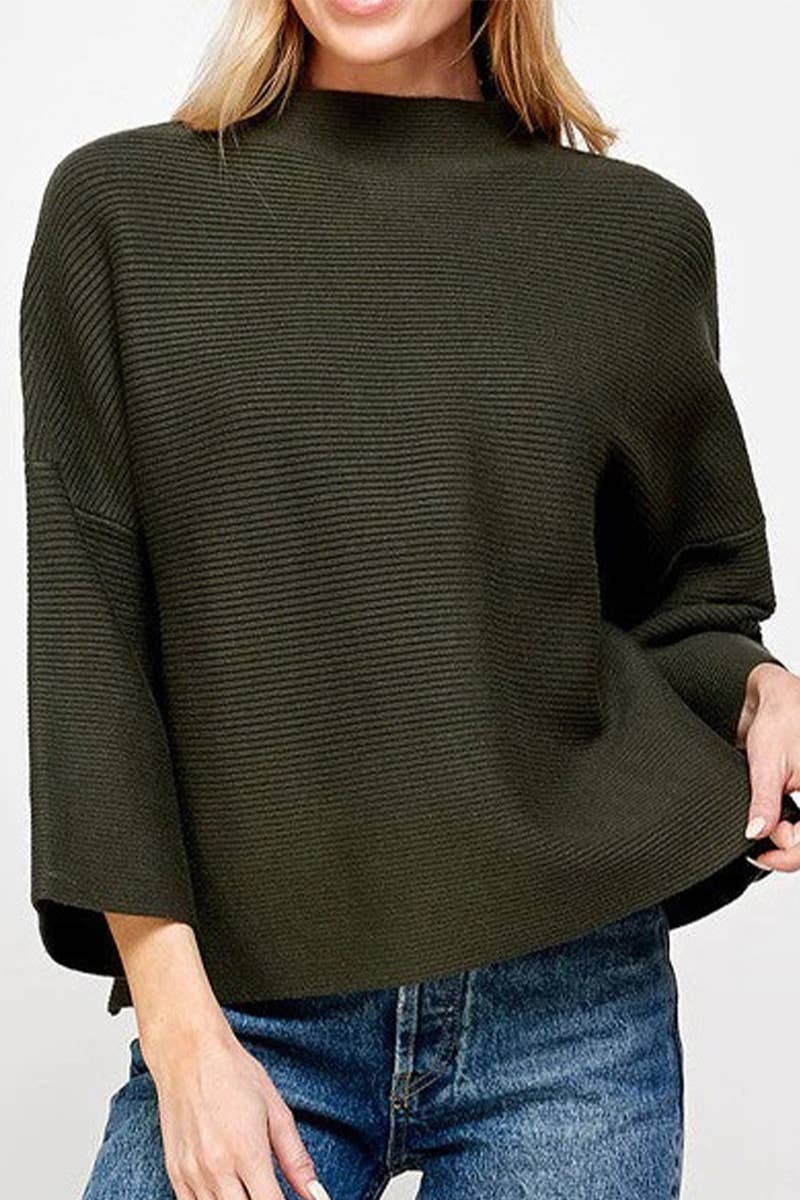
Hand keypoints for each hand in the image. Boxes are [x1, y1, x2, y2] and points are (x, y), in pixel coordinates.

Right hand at [141, 1014, 330, 1199]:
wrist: (188, 1053)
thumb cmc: (233, 1074)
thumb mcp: (275, 1110)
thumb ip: (295, 1158)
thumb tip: (316, 1193)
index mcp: (247, 1151)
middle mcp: (216, 1168)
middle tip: (270, 1190)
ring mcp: (192, 1173)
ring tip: (250, 1187)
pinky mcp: (175, 1172)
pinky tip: (227, 1191)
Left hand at [736, 662, 799, 871]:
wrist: (782, 695)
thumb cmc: (783, 719)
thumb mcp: (768, 764)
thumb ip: (763, 802)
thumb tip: (756, 833)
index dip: (784, 856)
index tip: (759, 854)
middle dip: (782, 844)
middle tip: (759, 833)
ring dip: (783, 834)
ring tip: (766, 823)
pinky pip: (798, 821)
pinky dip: (786, 825)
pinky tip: (772, 821)